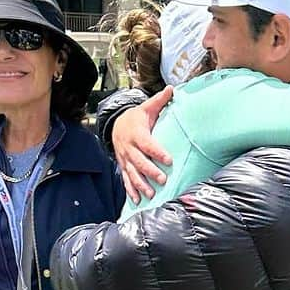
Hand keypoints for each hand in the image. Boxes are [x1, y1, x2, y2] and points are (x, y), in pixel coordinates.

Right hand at [113, 86, 173, 203]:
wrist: (117, 124)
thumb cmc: (137, 118)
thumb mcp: (147, 108)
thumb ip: (160, 101)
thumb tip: (172, 89)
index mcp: (137, 133)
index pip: (148, 144)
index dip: (158, 152)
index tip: (169, 160)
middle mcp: (129, 147)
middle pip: (140, 161)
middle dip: (150, 171)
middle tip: (163, 180)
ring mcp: (125, 158)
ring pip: (132, 173)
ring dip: (141, 185)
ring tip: (151, 194)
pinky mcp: (123, 166)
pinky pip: (126, 179)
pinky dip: (131, 191)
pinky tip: (138, 200)